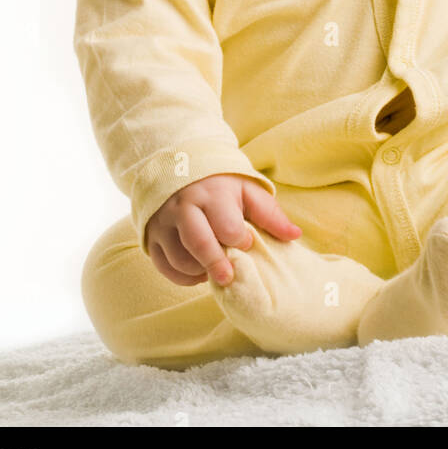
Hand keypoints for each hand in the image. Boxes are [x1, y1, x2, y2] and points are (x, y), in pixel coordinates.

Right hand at [145, 173, 301, 287]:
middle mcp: (184, 207)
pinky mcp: (152, 236)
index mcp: (212, 194)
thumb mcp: (248, 191)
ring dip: (199, 271)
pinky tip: (198, 273)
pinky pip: (163, 266)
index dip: (239, 239)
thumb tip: (295, 235)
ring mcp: (164, 222)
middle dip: (215, 263)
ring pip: (179, 258)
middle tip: (229, 278)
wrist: (182, 170)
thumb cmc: (222, 186)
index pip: (226, 225)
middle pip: (197, 242)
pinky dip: (181, 276)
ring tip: (215, 270)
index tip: (246, 242)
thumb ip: (270, 214)